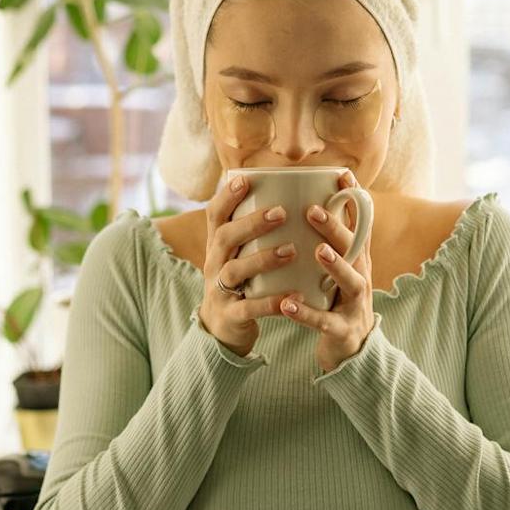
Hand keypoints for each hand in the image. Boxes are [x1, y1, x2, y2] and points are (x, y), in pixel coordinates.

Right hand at [197, 171, 299, 356]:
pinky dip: (271, 302)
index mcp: (218, 246)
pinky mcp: (231, 315)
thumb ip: (255, 231)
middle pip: (225, 238)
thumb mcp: (240, 254)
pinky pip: (249, 308)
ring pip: (234, 271)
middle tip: (282, 213)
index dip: (226, 196)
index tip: (244, 180)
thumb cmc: (242, 281)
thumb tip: (289, 193)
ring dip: (263, 259)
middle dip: (252, 223)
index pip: (214, 215)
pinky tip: (294, 295)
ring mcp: (220, 290)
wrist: (222, 329)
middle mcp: (214, 264)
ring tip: (292, 250)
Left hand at [280, 169, 375, 374]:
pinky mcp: (343, 330)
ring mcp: (354, 304)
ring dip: (335, 265)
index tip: (342, 174)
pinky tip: (287, 304)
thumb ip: (327, 240)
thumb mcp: (337, 268)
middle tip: (312, 209)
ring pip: (350, 281)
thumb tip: (305, 200)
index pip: (360, 224)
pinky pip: (324, 321)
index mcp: (356, 259)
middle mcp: (360, 276)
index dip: (354, 199)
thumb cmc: (336, 300)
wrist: (351, 351)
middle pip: (354, 248)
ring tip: (317, 251)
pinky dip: (306, 313)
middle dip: (336, 228)